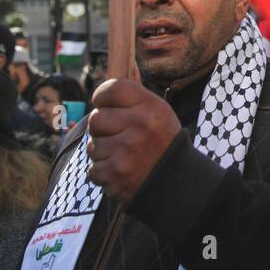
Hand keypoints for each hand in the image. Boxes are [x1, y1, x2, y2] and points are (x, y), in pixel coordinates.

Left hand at [86, 78, 181, 201]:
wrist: (176, 180)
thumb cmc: (161, 141)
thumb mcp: (157, 112)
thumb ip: (131, 99)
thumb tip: (101, 90)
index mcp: (151, 107)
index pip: (112, 89)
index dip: (102, 97)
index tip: (105, 106)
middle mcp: (140, 126)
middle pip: (95, 119)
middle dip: (101, 129)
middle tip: (118, 136)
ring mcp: (127, 151)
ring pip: (92, 146)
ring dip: (103, 153)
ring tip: (123, 156)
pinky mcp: (116, 174)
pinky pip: (93, 169)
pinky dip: (103, 173)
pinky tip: (120, 171)